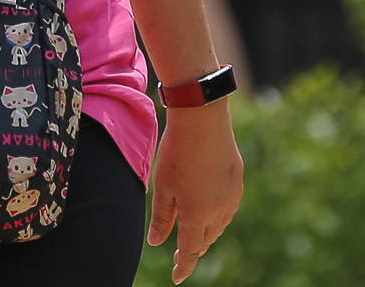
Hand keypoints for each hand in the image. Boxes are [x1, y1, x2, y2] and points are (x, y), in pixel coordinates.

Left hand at [147, 102, 242, 282]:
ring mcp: (232, 198)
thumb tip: (157, 242)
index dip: (183, 266)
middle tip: (180, 255)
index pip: (190, 250)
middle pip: (205, 240)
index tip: (177, 278)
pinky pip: (226, 208)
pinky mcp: (237, 183)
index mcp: (197, 217)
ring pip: (218, 225)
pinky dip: (215, 215)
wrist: (204, 123)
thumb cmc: (176, 154)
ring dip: (205, 233)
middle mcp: (219, 212)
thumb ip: (161, 218)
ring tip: (192, 235)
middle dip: (193, 249)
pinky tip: (206, 208)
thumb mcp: (162, 187)